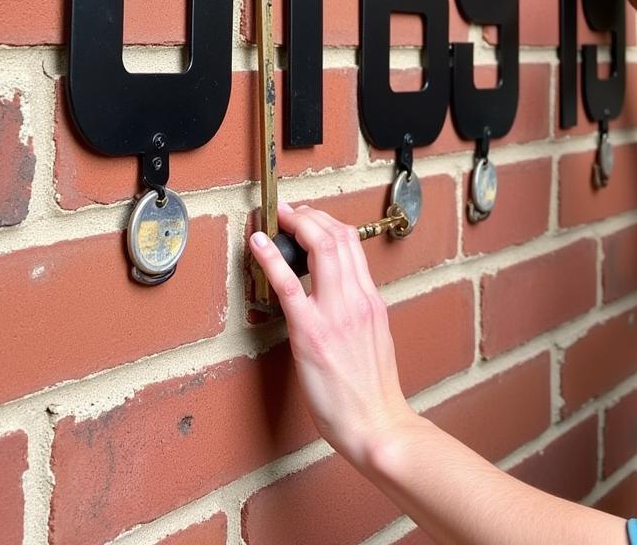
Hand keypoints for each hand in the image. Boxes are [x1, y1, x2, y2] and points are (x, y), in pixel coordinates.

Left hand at [249, 203, 415, 470]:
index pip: (353, 244)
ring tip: (278, 218)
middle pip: (337, 237)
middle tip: (291, 210)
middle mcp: (357, 300)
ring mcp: (336, 314)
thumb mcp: (376, 340)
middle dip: (311, 216)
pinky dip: (272, 258)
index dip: (328, 222)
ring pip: (319, 249)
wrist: (377, 425)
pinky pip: (289, 285)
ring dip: (296, 225)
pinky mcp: (311, 333)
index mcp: (371, 301)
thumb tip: (342, 297)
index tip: (311, 218)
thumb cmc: (373, 393)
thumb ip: (360, 313)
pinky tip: (259, 244)